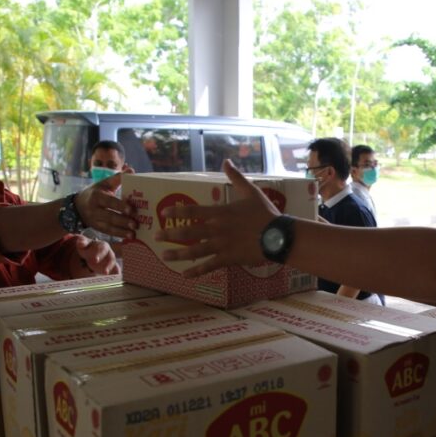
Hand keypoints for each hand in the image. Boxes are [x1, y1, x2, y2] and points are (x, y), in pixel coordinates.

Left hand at [74, 236, 118, 274]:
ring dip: (110, 269)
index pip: (102, 249)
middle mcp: (109, 252)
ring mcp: (110, 259)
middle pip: (110, 257)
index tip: (95, 260)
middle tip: (104, 271)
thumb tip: (80, 241)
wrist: (90, 252)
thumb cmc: (87, 248)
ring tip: (106, 274)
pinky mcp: (111, 266)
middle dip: (108, 264)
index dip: (100, 254)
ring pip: (113, 263)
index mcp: (103, 245)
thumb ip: (82, 243)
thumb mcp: (83, 245)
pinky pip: (115, 268)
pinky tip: (116, 276)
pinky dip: (116, 272)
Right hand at [75, 173, 136, 238]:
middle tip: (136, 223)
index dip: (120, 206)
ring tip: (134, 233)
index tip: (131, 209)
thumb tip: (131, 170)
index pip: (109, 201)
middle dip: (122, 221)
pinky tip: (129, 236)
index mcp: (97, 196)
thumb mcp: (104, 183)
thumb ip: (117, 178)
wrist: (77, 206)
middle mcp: (94, 209)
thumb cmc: (96, 192)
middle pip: (109, 216)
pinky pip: (108, 233)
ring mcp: (95, 220)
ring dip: (122, 231)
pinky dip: (119, 235)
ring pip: (109, 227)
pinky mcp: (97, 228)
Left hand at [155, 160, 278, 276]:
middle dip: (170, 234)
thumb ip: (236, 177)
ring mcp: (221, 246)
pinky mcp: (228, 259)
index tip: (163, 213)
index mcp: (220, 213)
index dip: (177, 212)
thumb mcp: (251, 192)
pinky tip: (184, 275)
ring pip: (195, 251)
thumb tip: (226, 161)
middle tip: (156, 236)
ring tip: (164, 256)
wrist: (278, 236)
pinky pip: (209, 266)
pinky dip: (196, 271)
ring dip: (178, 254)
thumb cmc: (265, 213)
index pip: (193, 211)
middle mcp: (217, 230)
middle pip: (188, 233)